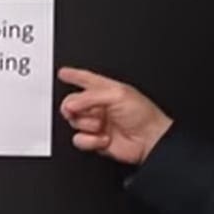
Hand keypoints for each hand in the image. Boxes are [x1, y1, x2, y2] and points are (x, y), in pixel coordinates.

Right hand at [57, 66, 173, 164]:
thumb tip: (70, 104)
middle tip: (76, 109)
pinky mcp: (96, 141)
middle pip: (72, 102)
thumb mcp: (117, 95)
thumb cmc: (143, 114)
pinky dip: (90, 140)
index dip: (74, 75)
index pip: (87, 79)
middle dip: (73, 106)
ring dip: (87, 123)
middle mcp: (100, 106)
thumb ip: (90, 96)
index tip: (64, 73)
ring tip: (101, 125)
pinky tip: (104, 138)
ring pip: (74, 121)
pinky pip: (79, 140)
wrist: (150, 140)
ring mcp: (97, 124)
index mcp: (107, 90)